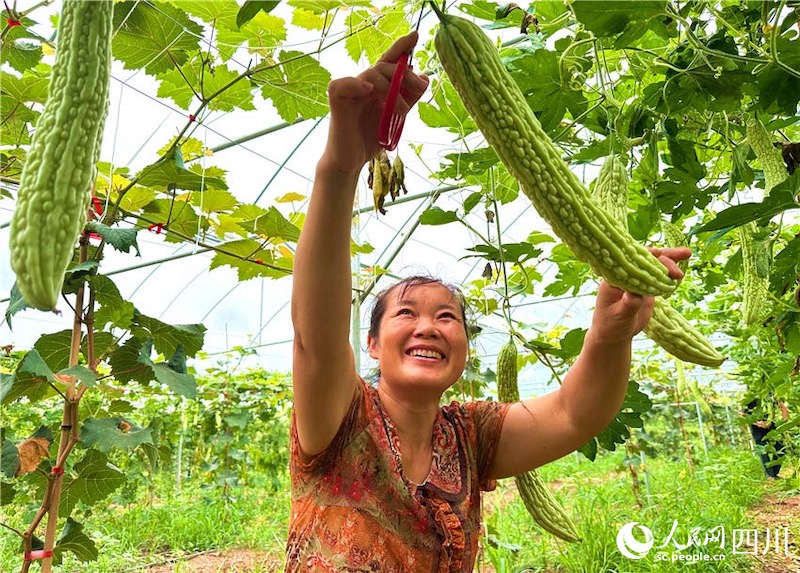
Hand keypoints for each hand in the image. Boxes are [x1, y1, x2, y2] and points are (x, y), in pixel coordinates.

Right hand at [320, 31, 428, 174]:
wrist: (352, 161)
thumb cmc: (370, 138)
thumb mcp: (396, 118)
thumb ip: (409, 98)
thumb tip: (424, 77)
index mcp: (377, 86)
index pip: (389, 61)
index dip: (401, 47)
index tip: (416, 35)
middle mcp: (363, 84)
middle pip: (384, 66)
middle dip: (405, 74)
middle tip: (419, 87)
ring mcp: (350, 91)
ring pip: (371, 75)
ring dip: (391, 90)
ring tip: (402, 111)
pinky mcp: (337, 100)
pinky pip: (343, 84)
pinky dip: (356, 84)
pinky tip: (368, 91)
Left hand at [590, 247, 691, 342]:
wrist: (615, 333)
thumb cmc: (611, 325)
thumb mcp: (619, 317)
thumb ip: (628, 305)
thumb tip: (636, 294)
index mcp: (613, 278)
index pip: (629, 262)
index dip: (644, 256)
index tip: (658, 254)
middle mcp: (625, 274)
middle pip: (645, 261)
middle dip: (663, 261)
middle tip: (677, 273)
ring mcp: (637, 278)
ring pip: (654, 264)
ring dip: (670, 258)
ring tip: (687, 253)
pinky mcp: (646, 284)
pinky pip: (659, 274)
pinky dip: (670, 270)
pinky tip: (682, 266)